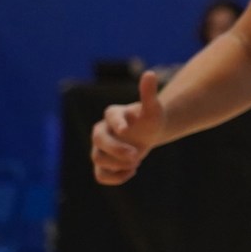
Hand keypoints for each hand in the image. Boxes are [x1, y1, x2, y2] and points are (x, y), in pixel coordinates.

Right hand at [91, 71, 165, 185]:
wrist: (147, 134)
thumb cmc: (149, 120)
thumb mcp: (153, 109)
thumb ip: (149, 93)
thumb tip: (149, 73)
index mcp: (113, 114)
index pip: (110, 116)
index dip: (117, 122)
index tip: (127, 129)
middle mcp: (102, 131)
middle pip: (99, 141)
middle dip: (116, 150)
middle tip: (137, 155)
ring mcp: (100, 148)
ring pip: (98, 159)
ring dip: (118, 164)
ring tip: (137, 161)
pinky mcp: (103, 164)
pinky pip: (100, 175)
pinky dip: (114, 178)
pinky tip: (132, 171)